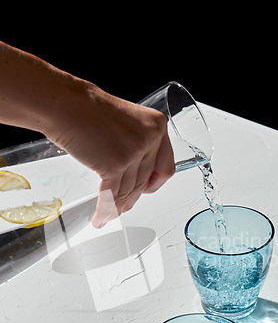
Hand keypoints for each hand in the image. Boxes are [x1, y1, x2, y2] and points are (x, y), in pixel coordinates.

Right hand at [47, 82, 174, 227]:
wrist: (67, 105)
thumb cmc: (87, 111)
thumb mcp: (127, 124)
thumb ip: (137, 145)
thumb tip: (136, 173)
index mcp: (156, 127)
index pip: (165, 167)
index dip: (155, 183)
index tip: (147, 190)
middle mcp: (150, 139)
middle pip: (144, 182)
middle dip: (130, 199)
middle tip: (121, 206)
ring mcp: (134, 152)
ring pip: (128, 191)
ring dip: (116, 208)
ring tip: (108, 215)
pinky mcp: (115, 165)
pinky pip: (111, 196)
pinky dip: (105, 210)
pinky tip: (100, 217)